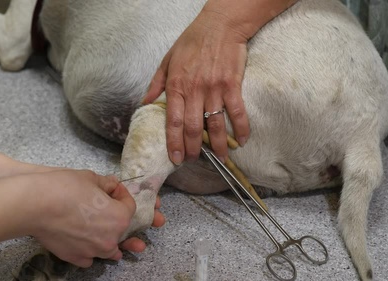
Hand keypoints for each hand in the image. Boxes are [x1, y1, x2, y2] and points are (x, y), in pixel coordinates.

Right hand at [28, 170, 162, 267]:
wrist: (35, 205)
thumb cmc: (64, 188)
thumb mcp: (90, 178)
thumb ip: (106, 184)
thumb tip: (112, 184)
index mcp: (119, 218)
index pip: (130, 206)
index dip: (122, 194)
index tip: (114, 189)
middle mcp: (110, 239)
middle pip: (121, 229)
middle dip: (115, 217)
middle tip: (105, 207)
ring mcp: (93, 251)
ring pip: (108, 249)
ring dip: (106, 239)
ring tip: (100, 231)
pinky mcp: (75, 258)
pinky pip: (89, 258)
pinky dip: (88, 251)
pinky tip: (83, 241)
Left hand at [143, 7, 249, 163]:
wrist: (220, 26)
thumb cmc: (192, 42)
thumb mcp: (167, 60)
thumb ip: (156, 84)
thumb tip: (145, 103)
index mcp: (176, 86)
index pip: (173, 121)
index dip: (173, 142)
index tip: (175, 158)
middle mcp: (194, 90)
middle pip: (192, 127)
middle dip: (193, 148)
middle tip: (194, 160)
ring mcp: (214, 89)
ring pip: (215, 124)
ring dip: (218, 145)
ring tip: (220, 159)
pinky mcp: (232, 85)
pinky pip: (237, 112)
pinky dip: (241, 128)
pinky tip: (242, 141)